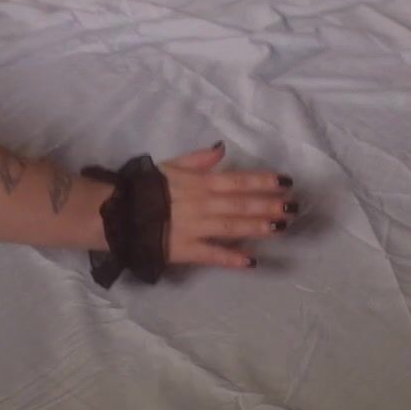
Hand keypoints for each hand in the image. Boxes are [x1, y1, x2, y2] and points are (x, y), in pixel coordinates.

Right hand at [156, 142, 296, 270]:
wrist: (116, 213)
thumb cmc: (145, 188)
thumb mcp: (171, 165)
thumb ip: (198, 158)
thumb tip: (222, 148)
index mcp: (199, 182)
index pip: (237, 181)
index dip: (263, 181)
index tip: (286, 182)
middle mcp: (202, 204)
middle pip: (241, 205)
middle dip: (269, 205)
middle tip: (294, 207)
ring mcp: (195, 228)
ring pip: (232, 227)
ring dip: (258, 227)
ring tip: (281, 227)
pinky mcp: (185, 251)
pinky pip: (212, 255)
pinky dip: (231, 258)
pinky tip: (251, 261)